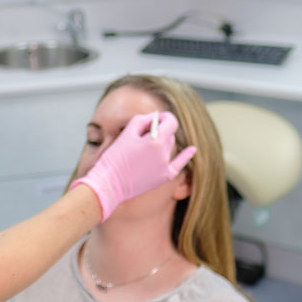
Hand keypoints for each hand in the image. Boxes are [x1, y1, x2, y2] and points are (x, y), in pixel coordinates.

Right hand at [74, 111, 196, 220]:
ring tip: (143, 148)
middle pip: (169, 135)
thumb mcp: (127, 132)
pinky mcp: (163, 178)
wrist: (108, 184)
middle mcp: (164, 154)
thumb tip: (156, 118)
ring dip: (161, 143)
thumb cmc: (114, 157)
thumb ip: (144, 120)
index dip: (164, 117)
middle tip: (143, 134)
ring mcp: (165, 168)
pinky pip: (178, 165)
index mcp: (156, 141)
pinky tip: (192, 149)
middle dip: (160, 131)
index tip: (156, 118)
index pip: (171, 122)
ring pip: (169, 148)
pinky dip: (185, 156)